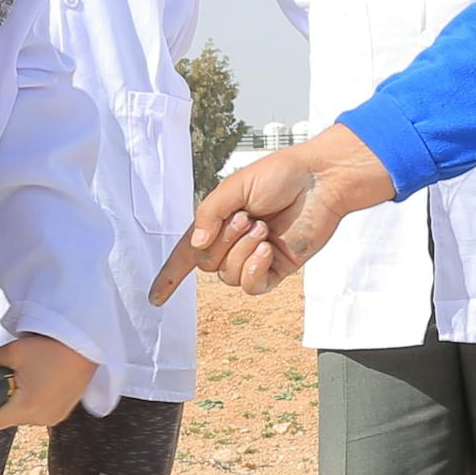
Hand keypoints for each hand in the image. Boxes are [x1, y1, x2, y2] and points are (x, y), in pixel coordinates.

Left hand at [0, 333, 94, 430]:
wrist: (86, 345)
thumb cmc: (54, 347)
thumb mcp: (11, 351)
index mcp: (27, 408)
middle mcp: (41, 419)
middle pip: (7, 418)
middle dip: (3, 399)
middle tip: (10, 376)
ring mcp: (54, 418)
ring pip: (22, 416)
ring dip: (19, 400)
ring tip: (29, 376)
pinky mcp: (62, 413)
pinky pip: (38, 412)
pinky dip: (33, 400)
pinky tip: (40, 381)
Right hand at [149, 124, 402, 301]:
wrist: (321, 181)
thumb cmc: (280, 176)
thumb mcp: (235, 187)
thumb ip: (209, 213)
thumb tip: (197, 246)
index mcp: (218, 222)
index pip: (187, 254)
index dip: (169, 276)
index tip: (154, 298)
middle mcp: (232, 243)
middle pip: (206, 265)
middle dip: (222, 242)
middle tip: (248, 217)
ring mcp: (254, 258)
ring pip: (228, 277)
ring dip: (242, 252)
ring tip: (263, 227)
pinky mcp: (277, 268)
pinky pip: (252, 286)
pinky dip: (255, 269)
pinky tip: (268, 250)